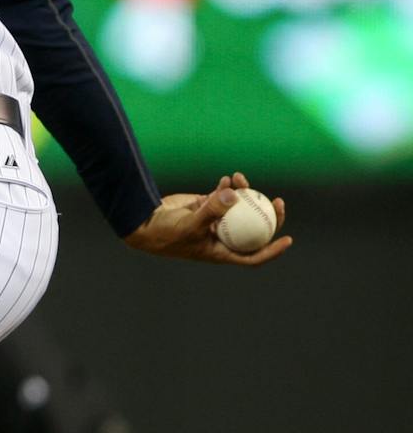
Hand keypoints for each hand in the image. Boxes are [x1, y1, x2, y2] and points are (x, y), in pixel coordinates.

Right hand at [122, 172, 290, 266]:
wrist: (145, 222)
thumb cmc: (166, 234)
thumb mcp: (190, 225)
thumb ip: (212, 209)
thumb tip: (235, 193)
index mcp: (222, 251)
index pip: (253, 255)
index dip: (272, 250)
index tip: (287, 239)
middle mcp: (223, 237)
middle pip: (254, 229)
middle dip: (269, 216)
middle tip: (277, 202)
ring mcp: (216, 221)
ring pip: (240, 209)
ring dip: (245, 195)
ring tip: (242, 179)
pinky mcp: (206, 207)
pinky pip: (223, 196)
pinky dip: (228, 187)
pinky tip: (230, 177)